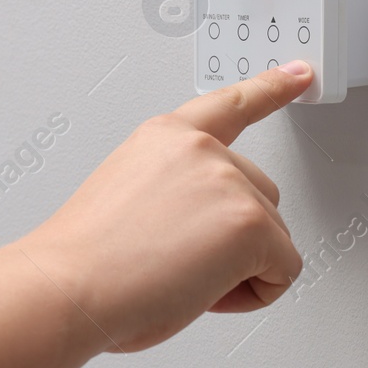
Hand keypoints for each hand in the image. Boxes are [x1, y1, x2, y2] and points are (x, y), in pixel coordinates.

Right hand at [18, 61, 312, 351]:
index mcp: (165, 138)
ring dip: (240, 270)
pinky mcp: (249, 223)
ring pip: (272, 239)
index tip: (298, 72)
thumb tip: (202, 234)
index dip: (271, 88)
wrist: (68, 289)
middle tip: (179, 265)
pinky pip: (283, 271)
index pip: (231, 104)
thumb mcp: (127, 199)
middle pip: (261, 197)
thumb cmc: (84, 263)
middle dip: (234, 239)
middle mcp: (201, 150)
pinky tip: (204, 294)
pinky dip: (254, 295)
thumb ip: (176, 194)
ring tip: (180, 281)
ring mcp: (229, 182)